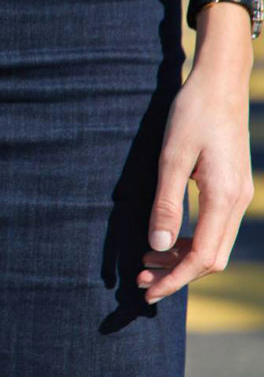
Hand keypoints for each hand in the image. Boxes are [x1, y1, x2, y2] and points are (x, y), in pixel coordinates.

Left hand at [141, 0, 256, 303]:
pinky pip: (214, 228)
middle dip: (177, 274)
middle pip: (211, 258)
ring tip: (145, 260)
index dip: (174, 278)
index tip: (147, 292)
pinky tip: (164, 238)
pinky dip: (189, 240)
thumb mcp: (171, 158)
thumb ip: (166, 203)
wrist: (220, 84)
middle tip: (140, 278)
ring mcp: (237, 196)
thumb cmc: (192, 115)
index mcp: (223, 199)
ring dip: (181, 258)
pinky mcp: (231, 189)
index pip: (201, 257)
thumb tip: (157, 245)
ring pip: (213, 245)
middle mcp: (236, 203)